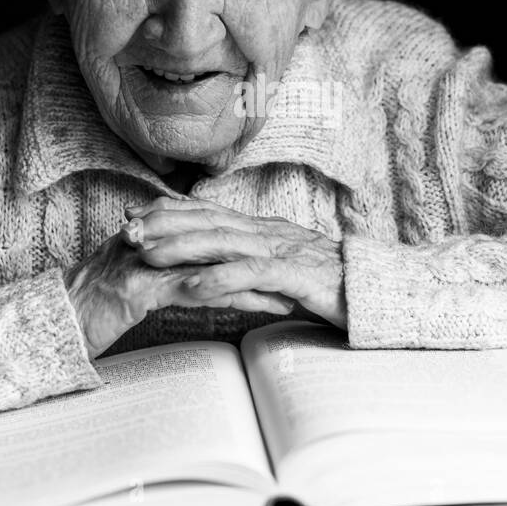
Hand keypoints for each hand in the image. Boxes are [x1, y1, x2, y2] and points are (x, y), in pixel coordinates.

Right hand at [66, 231, 294, 359]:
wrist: (53, 322)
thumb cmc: (90, 306)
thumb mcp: (128, 276)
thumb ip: (157, 263)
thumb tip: (191, 270)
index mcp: (150, 232)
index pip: (208, 230)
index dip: (244, 243)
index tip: (276, 258)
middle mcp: (152, 239)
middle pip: (218, 242)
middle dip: (259, 259)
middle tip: (293, 273)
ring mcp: (147, 261)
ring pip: (214, 264)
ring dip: (257, 279)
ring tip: (289, 295)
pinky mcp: (144, 288)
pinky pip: (199, 289)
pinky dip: (234, 297)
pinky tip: (260, 306)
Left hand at [119, 196, 345, 329]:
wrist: (380, 293)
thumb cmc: (331, 286)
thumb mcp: (284, 269)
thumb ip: (254, 263)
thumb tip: (220, 265)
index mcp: (265, 231)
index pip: (210, 213)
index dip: (170, 212)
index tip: (134, 216)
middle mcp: (271, 234)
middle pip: (210, 221)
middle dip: (164, 224)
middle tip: (126, 230)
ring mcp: (285, 253)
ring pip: (225, 242)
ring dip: (183, 247)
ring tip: (147, 253)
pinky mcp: (299, 277)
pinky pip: (255, 274)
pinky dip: (222, 278)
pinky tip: (195, 285)